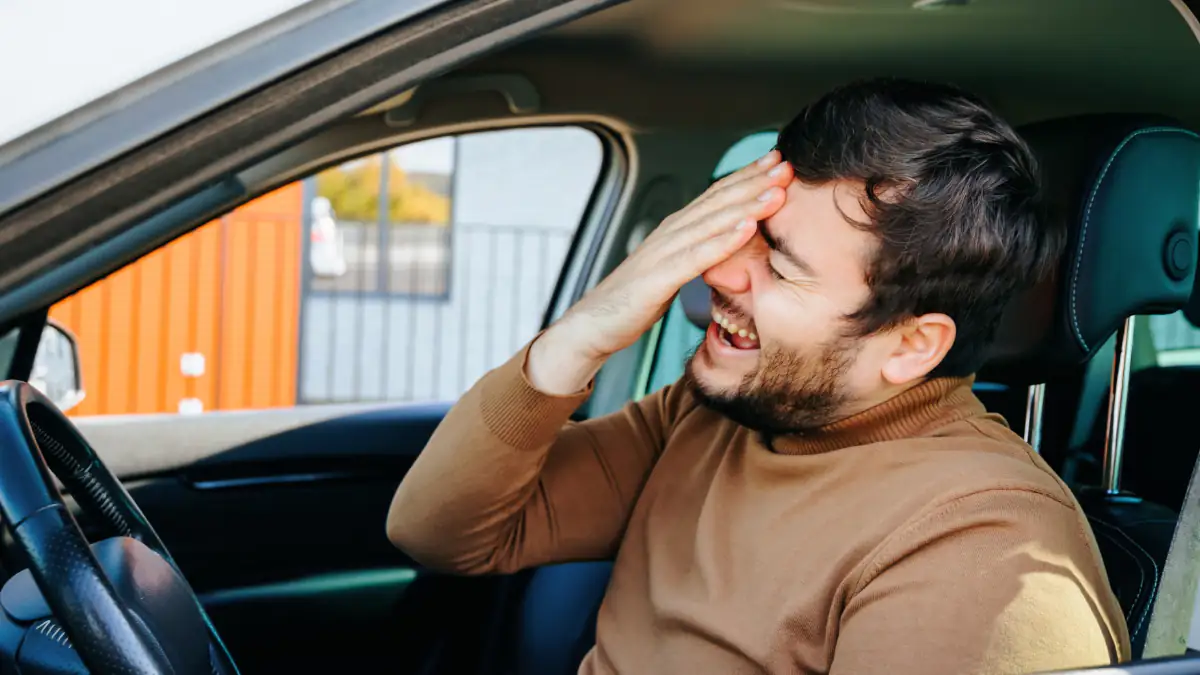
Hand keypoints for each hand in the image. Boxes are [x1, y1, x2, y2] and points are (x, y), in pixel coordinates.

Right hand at [526, 150, 793, 394]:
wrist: (590, 326)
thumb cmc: (632, 302)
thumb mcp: (672, 272)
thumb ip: (696, 255)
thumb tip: (728, 247)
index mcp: (674, 231)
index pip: (716, 197)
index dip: (747, 177)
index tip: (777, 162)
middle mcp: (669, 233)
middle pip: (717, 201)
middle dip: (753, 181)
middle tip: (786, 164)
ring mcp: (662, 253)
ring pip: (710, 222)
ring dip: (746, 205)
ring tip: (777, 191)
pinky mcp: (657, 278)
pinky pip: (695, 257)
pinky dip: (723, 241)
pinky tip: (747, 228)